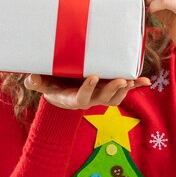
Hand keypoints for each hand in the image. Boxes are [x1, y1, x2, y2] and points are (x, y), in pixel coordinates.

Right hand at [24, 74, 151, 109]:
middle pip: (103, 99)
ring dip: (124, 90)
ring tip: (129, 79)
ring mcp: (100, 95)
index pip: (82, 98)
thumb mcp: (42, 84)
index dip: (88, 89)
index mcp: (74, 99)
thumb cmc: (51, 85)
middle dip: (112, 90)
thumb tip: (30, 77)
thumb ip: (36, 82)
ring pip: (115, 97)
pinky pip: (124, 89)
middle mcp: (90, 99)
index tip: (92, 77)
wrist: (62, 91)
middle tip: (119, 79)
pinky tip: (145, 81)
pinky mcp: (108, 89)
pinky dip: (135, 86)